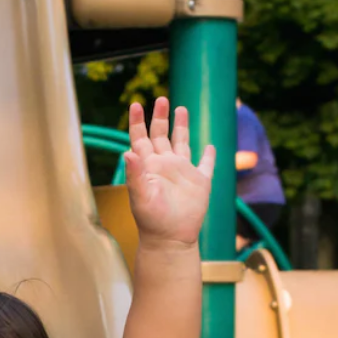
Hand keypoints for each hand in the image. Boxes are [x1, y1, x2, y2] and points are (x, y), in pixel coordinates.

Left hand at [124, 98, 214, 248]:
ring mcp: (182, 173)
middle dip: (160, 117)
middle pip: (161, 135)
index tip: (135, 104)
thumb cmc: (151, 221)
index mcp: (148, 166)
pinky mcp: (200, 182)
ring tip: (181, 108)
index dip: (137, 122)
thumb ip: (135, 174)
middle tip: (161, 98)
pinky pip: (206, 165)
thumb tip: (127, 151)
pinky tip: (210, 146)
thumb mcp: (140, 196)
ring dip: (181, 127)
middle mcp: (164, 166)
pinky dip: (208, 155)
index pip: (140, 138)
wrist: (170, 239)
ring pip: (182, 143)